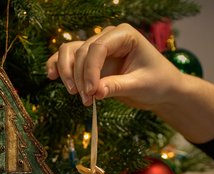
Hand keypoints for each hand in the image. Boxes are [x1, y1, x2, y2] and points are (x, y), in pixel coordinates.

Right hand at [46, 23, 183, 108]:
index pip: (97, 47)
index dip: (90, 70)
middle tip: (87, 100)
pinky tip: (52, 76)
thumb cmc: (158, 83)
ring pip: (69, 52)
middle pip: (81, 52)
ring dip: (67, 72)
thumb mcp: (139, 85)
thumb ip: (116, 86)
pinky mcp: (90, 62)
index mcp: (124, 35)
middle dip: (80, 77)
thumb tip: (94, 92)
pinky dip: (58, 67)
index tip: (91, 93)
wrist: (161, 89)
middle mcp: (108, 37)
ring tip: (73, 93)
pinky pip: (68, 59)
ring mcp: (97, 48)